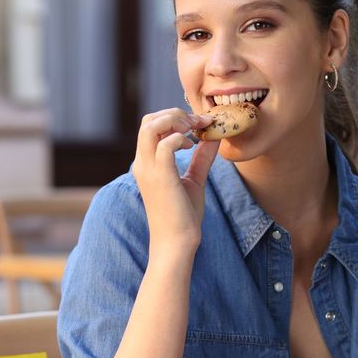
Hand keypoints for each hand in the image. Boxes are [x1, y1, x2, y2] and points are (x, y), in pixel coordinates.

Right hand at [132, 108, 218, 261]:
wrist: (177, 243)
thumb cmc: (183, 216)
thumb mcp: (194, 179)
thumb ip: (201, 157)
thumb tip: (215, 137)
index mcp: (147, 163)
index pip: (151, 125)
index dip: (174, 117)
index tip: (200, 124)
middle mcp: (143, 163)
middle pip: (148, 120)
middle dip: (174, 114)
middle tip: (197, 124)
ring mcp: (149, 169)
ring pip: (150, 126)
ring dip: (175, 121)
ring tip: (193, 130)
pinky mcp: (161, 177)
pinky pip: (164, 145)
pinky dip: (179, 138)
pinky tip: (191, 145)